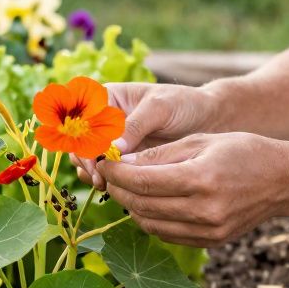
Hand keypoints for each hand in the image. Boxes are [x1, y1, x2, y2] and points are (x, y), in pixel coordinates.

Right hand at [73, 82, 221, 187]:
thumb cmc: (184, 104)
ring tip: (106, 185)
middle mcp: (105, 120)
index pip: (83, 119)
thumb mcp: (160, 107)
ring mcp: (112, 142)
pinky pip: (106, 172)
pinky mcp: (123, 160)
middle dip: (86, 161)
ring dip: (93, 173)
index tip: (96, 159)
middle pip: (81, 142)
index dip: (84, 139)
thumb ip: (136, 124)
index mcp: (108, 99)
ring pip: (89, 160)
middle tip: (101, 178)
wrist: (207, 120)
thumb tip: (113, 148)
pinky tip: (115, 188)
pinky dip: (106, 181)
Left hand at [98, 132, 288, 247]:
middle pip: (142, 205)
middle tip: (108, 175)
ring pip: (150, 224)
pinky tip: (148, 202)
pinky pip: (166, 234)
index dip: (115, 173)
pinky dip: (150, 219)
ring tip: (126, 188)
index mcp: (201, 178)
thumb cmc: (242, 151)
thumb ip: (159, 155)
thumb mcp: (201, 141)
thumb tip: (121, 162)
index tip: (102, 162)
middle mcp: (204, 210)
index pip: (143, 181)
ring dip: (131, 206)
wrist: (282, 181)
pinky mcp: (210, 242)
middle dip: (118, 189)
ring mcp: (208, 230)